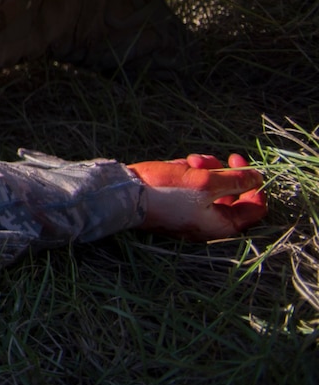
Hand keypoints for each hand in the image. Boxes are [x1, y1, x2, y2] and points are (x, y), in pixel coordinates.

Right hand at [128, 152, 266, 240]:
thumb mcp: (206, 183)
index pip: (254, 209)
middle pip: (231, 194)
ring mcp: (191, 213)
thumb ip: (236, 181)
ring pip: (211, 187)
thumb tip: (258, 178)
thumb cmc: (168, 192)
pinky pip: (192, 186)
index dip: (255, 186)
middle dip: (224, 173)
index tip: (244, 166)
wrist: (125, 194)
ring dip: (205, 170)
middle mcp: (208, 222)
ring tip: (190, 160)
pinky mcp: (175, 203)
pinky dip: (189, 174)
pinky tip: (177, 167)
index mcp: (221, 225)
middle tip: (217, 159)